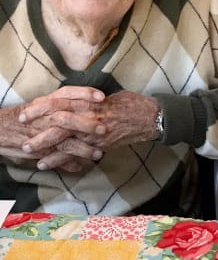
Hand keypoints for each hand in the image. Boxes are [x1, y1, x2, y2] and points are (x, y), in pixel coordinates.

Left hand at [23, 90, 158, 159]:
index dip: (43, 106)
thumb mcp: (112, 95)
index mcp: (93, 101)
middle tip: (23, 128)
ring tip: (29, 150)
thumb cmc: (134, 103)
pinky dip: (60, 160)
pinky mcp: (101, 146)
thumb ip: (93, 100)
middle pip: (58, 121)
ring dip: (45, 146)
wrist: (152, 118)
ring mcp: (95, 134)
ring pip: (64, 140)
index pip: (61, 101)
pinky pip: (76, 154)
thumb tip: (80, 101)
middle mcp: (91, 117)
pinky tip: (47, 164)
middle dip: (38, 127)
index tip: (29, 110)